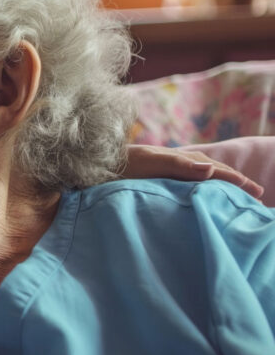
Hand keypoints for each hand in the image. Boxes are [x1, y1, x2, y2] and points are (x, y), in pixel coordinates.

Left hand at [123, 144, 263, 198]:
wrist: (99, 162)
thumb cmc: (124, 164)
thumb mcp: (151, 163)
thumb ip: (180, 166)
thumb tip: (211, 169)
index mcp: (182, 160)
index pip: (216, 170)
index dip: (236, 181)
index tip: (257, 193)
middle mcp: (179, 163)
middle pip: (214, 171)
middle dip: (235, 181)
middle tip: (256, 194)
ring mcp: (169, 169)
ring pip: (204, 175)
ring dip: (222, 183)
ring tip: (236, 193)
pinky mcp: (159, 176)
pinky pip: (190, 180)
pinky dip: (204, 185)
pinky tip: (204, 193)